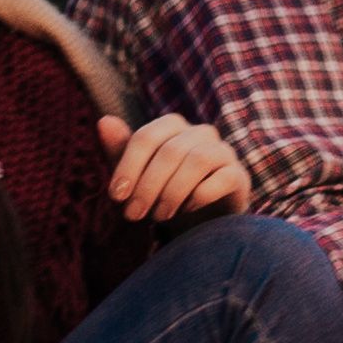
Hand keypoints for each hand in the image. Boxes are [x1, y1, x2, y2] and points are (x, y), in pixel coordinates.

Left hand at [97, 113, 250, 224]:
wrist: (199, 221)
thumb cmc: (162, 192)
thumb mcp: (136, 175)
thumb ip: (120, 150)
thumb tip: (103, 121)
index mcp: (172, 126)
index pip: (147, 137)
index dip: (128, 166)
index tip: (116, 197)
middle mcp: (200, 132)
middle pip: (170, 151)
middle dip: (148, 185)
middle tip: (133, 214)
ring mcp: (223, 152)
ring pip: (198, 160)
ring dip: (173, 192)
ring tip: (159, 216)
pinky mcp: (239, 175)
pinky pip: (223, 178)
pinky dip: (201, 196)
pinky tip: (187, 210)